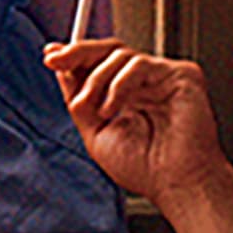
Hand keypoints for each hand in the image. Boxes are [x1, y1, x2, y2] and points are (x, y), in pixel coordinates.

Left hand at [43, 39, 229, 202]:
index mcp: (126, 96)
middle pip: (109, 50)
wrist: (174, 182)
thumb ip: (80, 101)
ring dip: (96, 80)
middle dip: (76, 52)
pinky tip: (113, 109)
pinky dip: (118, 85)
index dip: (75, 56)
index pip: (99, 65)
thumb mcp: (95, 132)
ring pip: (119, 55)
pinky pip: (139, 64)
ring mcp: (163, 78)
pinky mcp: (181, 75)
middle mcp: (145, 84)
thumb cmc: (144, 168)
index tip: (51, 55)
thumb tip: (62, 72)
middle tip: (55, 59)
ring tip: (96, 111)